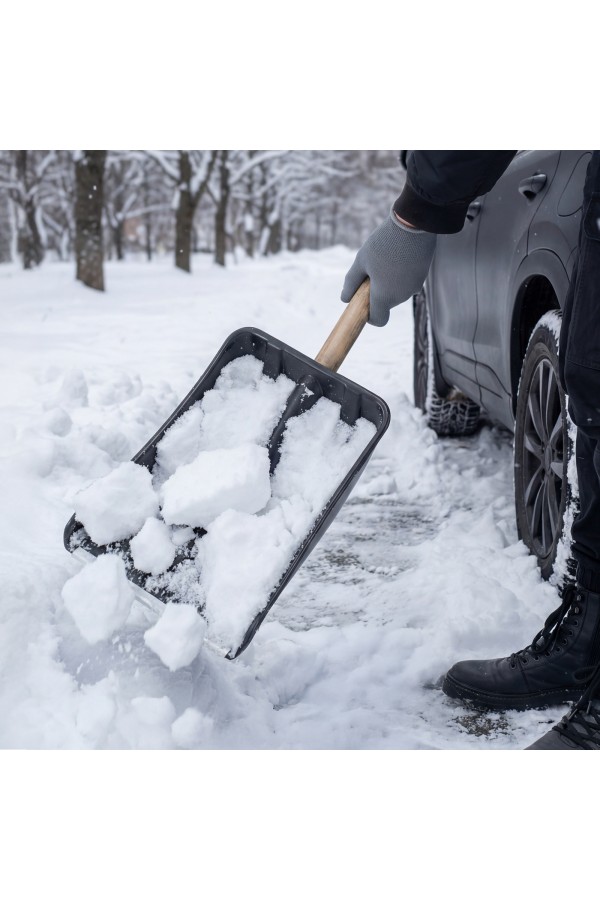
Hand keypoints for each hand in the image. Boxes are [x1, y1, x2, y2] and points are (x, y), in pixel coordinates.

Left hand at [341, 209, 436, 325]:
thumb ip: (351, 282)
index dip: (370, 316)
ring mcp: (414, 287)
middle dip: (378, 292)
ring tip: (386, 257)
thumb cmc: (383, 243)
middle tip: (371, 269)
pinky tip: (398, 255)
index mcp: (385, 296)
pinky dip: (401, 274)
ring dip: (389, 282)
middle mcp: (401, 296)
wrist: (414, 224)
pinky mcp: (422, 275)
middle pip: (387, 303)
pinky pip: (407, 281)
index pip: (379, 320)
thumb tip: (344, 298)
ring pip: (397, 291)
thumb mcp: (361, 261)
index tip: (364, 304)